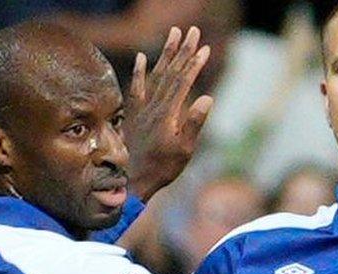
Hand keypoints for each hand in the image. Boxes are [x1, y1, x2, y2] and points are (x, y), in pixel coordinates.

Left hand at [125, 26, 213, 200]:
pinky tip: (142, 57)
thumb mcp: (184, 150)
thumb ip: (194, 123)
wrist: (131, 179)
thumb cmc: (161, 168)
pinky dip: (139, 71)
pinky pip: (135, 88)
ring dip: (166, 53)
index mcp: (168, 113)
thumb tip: (206, 98)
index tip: (205, 48)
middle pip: (171, 72)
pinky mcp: (132, 113)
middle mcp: (154, 106)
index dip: (194, 64)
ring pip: (155, 74)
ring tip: (173, 34)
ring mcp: (142, 108)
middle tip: (193, 30)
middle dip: (183, 50)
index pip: (183, 82)